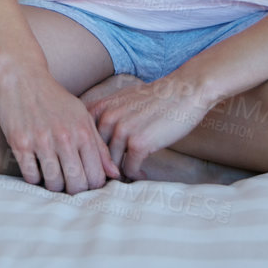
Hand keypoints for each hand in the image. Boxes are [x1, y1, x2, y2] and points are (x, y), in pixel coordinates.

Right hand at [0, 70, 121, 193]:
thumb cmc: (56, 99)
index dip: (93, 187)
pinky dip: (34, 177)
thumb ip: (99, 146)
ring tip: (53, 176)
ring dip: (53, 185)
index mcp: (83, 131)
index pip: (95, 177)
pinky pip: (30, 176)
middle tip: (69, 185)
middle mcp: (64, 137)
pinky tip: (36, 167)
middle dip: (74, 191)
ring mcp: (41, 140)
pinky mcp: (20, 143)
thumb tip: (115, 174)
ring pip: (53, 183)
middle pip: (76, 185)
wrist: (24, 76)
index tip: (86, 184)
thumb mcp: (82, 116)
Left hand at [83, 73, 212, 180]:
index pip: (84, 139)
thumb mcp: (123, 99)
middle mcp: (108, 118)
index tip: (100, 164)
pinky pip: (129, 170)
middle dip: (106, 167)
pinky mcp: (138, 144)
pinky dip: (136, 174)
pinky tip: (143, 172)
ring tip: (131, 173)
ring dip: (122, 173)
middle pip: (98, 155)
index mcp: (101, 107)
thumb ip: (107, 115)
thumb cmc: (156, 98)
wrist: (184, 92)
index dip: (91, 154)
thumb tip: (95, 140)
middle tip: (115, 175)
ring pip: (112, 165)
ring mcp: (122, 131)